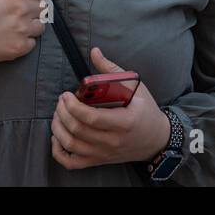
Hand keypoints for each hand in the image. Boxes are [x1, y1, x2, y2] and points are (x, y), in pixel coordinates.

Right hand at [0, 0, 52, 89]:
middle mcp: (21, 8)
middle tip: (15, 12)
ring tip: (11, 26)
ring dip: (30, 25)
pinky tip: (7, 38)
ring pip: (41, 25)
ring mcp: (22, 29)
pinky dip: (24, 41)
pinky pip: (33, 42)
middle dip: (32, 7)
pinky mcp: (20, 48)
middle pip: (43, 6)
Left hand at [50, 48, 171, 170]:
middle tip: (61, 100)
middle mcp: (113, 141)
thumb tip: (94, 52)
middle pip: (78, 130)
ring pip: (72, 145)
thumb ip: (111, 69)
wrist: (157, 139)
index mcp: (124, 122)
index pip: (91, 118)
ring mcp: (105, 153)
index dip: (73, 106)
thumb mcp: (135, 86)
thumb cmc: (145, 111)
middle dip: (63, 113)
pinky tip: (57, 137)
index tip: (66, 94)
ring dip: (58, 128)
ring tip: (58, 114)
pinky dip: (58, 152)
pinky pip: (72, 163)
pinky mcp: (99, 160)